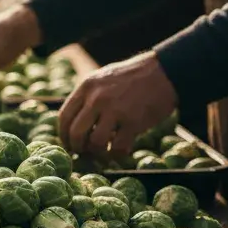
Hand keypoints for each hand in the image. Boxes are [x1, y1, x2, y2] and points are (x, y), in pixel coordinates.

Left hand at [59, 52, 178, 163]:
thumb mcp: (102, 78)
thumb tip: (74, 121)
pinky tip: (119, 152)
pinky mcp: (133, 122)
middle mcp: (97, 98)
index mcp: (86, 87)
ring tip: (103, 153)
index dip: (64, 135)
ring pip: (95, 143)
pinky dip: (116, 155)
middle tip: (84, 153)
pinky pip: (118, 147)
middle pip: (76, 133)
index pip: (64, 117)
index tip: (69, 144)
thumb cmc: (132, 77)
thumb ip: (88, 97)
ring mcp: (115, 110)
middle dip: (78, 148)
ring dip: (97, 153)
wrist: (164, 72)